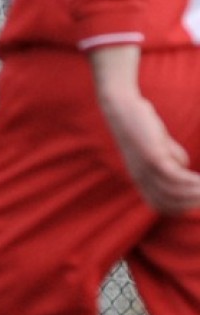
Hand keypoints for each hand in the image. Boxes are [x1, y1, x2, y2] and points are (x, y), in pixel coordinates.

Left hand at [102, 95, 199, 214]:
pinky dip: (191, 181)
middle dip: (192, 202)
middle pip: (168, 202)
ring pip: (173, 191)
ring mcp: (145, 168)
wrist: (122, 107)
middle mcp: (141, 178)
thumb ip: (170, 158)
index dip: (182, 207)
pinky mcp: (152, 156)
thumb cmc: (142, 126)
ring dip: (195, 192)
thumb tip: (183, 167)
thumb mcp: (158, 147)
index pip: (161, 205)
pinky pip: (174, 176)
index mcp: (140, 180)